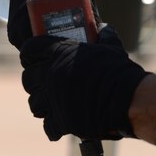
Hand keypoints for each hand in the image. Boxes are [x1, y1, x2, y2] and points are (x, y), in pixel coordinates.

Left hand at [20, 24, 149, 140]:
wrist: (127, 100)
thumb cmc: (119, 71)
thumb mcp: (111, 47)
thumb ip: (104, 37)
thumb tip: (103, 29)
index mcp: (60, 53)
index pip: (31, 48)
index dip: (29, 53)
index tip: (32, 56)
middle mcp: (51, 75)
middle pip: (28, 78)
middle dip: (32, 80)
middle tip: (42, 82)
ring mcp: (53, 99)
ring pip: (34, 102)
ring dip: (41, 103)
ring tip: (50, 103)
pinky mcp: (61, 121)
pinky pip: (48, 126)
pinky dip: (53, 126)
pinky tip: (60, 122)